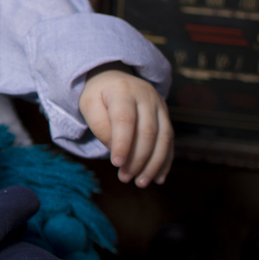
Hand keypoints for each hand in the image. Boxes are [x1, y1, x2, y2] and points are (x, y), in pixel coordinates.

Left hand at [79, 67, 173, 187]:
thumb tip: (116, 150)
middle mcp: (146, 96)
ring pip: (163, 138)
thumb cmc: (99, 95)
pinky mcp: (166, 116)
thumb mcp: (88, 105)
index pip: (125, 119)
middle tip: (124, 177)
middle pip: (147, 132)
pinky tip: (157, 178)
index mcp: (123, 91)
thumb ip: (100, 125)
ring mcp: (160, 106)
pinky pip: (170, 141)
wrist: (114, 77)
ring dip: (153, 164)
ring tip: (140, 182)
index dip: (122, 143)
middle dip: (137, 159)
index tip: (116, 163)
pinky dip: (165, 161)